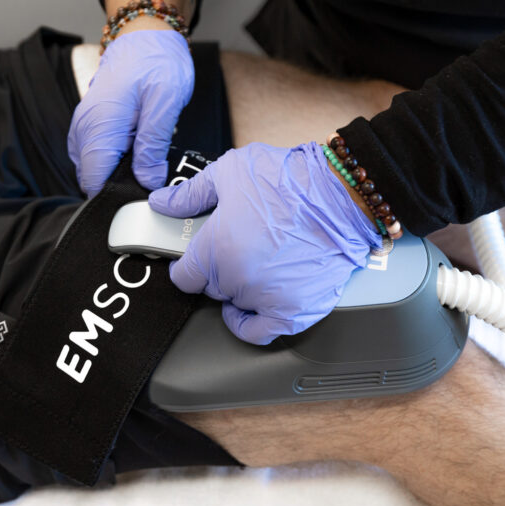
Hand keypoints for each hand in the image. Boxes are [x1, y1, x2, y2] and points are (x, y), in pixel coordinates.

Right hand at [69, 29, 193, 196]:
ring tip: (148, 157)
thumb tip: (148, 180)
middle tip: (153, 175)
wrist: (145, 32)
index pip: (95, 180)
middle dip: (121, 185)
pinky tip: (138, 148)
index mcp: (99, 124)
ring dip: (119, 171)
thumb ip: (153, 145)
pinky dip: (116, 159)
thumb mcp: (165, 102)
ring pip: (95, 168)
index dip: (119, 194)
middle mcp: (84, 127)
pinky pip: (98, 154)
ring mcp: (84, 126)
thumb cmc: (157, 60)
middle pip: (93, 178)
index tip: (145, 193)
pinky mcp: (90, 124)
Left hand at [148, 141, 381, 343]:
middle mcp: (237, 279)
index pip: (184, 276)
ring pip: (235, 305)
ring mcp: (265, 299)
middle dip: (218, 270)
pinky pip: (260, 333)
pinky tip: (252, 308)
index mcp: (216, 248)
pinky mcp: (293, 312)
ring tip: (256, 264)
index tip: (196, 258)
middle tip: (236, 248)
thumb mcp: (230, 172)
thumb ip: (190, 193)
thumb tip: (162, 202)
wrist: (342, 196)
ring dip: (240, 289)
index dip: (189, 264)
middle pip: (210, 288)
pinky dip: (251, 324)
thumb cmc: (291, 181)